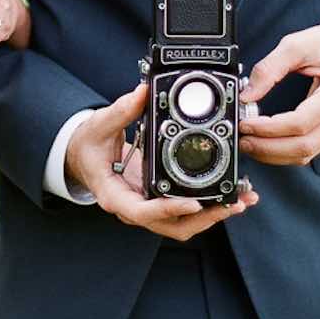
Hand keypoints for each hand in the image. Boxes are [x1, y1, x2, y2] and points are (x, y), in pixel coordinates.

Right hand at [64, 83, 257, 241]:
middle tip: (231, 203)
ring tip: (238, 201)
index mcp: (114, 195)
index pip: (142, 211)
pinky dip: (206, 210)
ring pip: (181, 225)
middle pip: (171, 226)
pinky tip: (227, 198)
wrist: (81, 156)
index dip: (169, 210)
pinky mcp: (158, 202)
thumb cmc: (88, 146)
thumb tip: (143, 93)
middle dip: (204, 218)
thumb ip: (122, 110)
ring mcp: (146, 207)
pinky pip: (183, 214)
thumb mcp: (100, 125)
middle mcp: (132, 207)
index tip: (193, 203)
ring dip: (211, 217)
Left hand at [239, 18, 319, 165]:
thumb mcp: (300, 43)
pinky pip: (311, 148)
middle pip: (305, 146)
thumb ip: (270, 68)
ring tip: (249, 143)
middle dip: (269, 148)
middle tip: (243, 140)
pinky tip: (267, 142)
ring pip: (308, 152)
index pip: (301, 122)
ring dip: (276, 154)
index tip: (246, 123)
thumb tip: (246, 95)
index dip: (269, 128)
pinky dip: (286, 150)